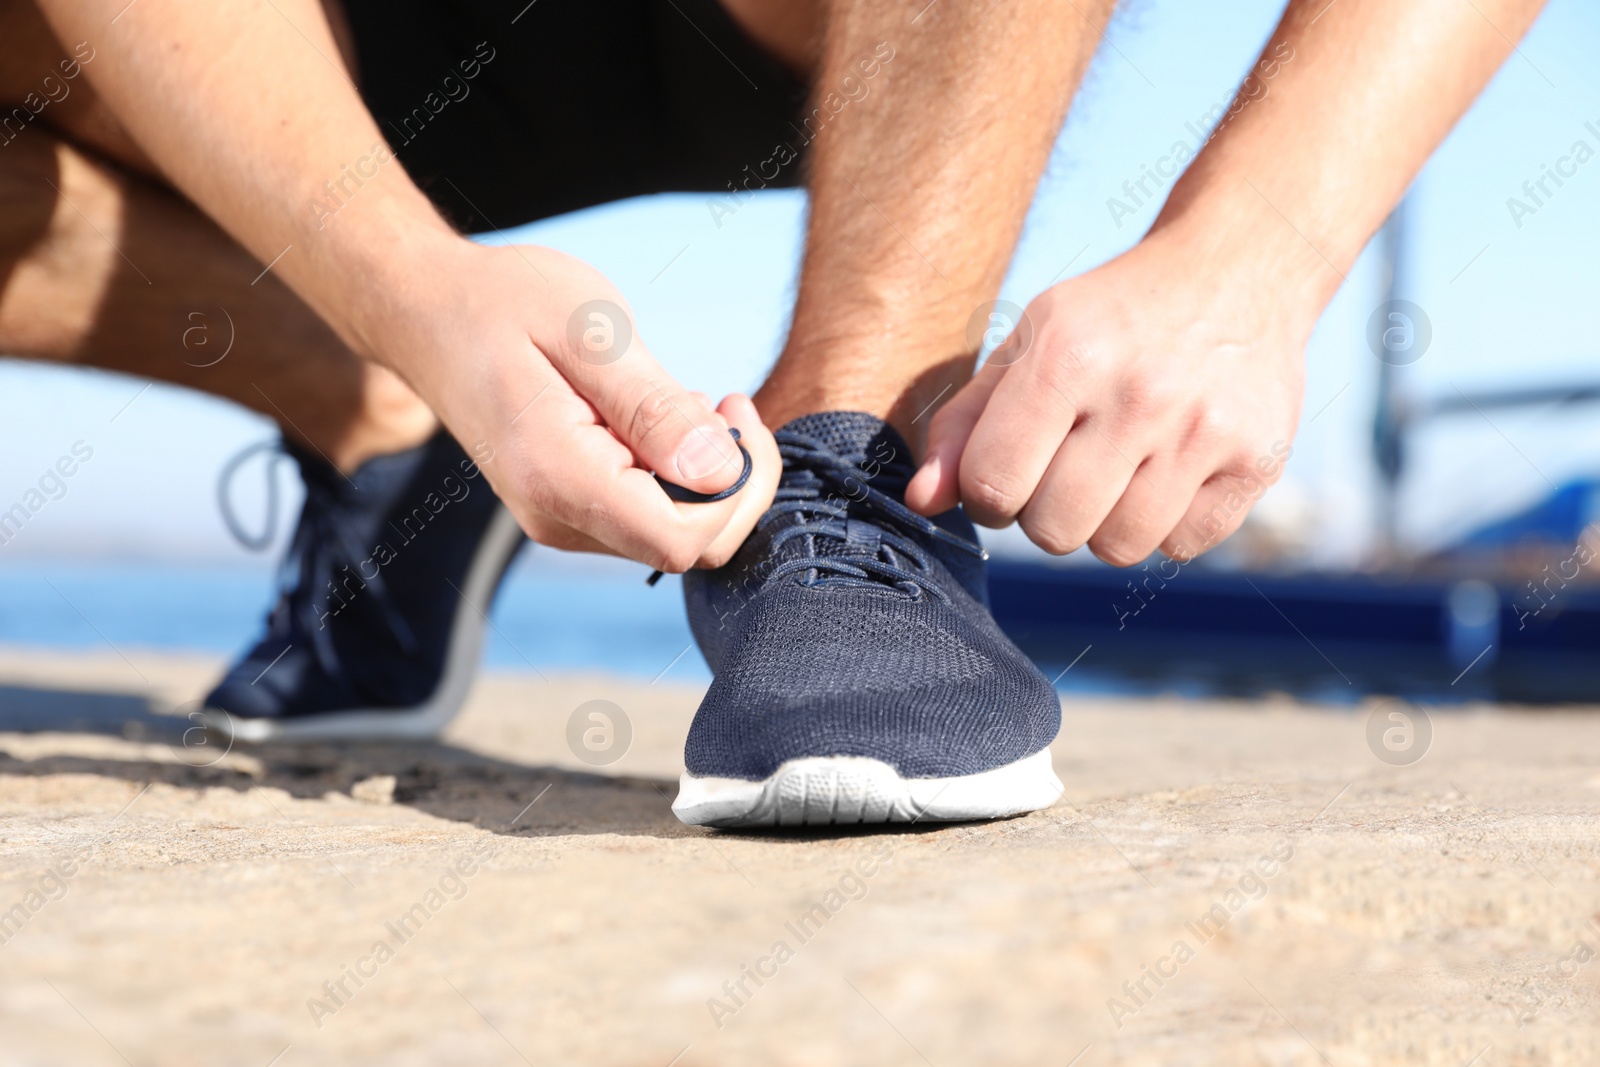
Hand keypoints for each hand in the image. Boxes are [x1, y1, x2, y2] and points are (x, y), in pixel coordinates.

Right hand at [376, 239, 778, 570]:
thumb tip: (722, 471)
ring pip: (673, 535)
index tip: (735, 408)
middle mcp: (559, 518)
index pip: (684, 539)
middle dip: (733, 482)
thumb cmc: (503, 303)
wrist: (426, 312)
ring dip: (705, 475)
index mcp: (561, 478)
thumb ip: (655, 409)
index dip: (737, 488)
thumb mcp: (590, 333)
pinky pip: (647, 515)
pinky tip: (661, 415)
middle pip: (689, 547)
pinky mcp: (568, 507)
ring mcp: (560, 520)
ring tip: (688, 397)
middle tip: (729, 402)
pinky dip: (676, 473)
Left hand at [905, 233, 1308, 563]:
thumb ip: (964, 423)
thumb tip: (922, 501)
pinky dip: (1166, 523)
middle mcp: (1141, 395)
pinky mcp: (1258, 461)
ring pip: (1118, 548)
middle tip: (1065, 468)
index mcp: (1068, 357)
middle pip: (1054, 530)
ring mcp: (1206, 431)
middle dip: (1045, 512)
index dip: (988, 494)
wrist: (1237, 271)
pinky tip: (1169, 471)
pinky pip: (1182, 546)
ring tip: (1117, 471)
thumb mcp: (1028, 344)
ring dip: (1104, 524)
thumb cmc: (1110, 319)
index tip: (1007, 471)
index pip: (994, 485)